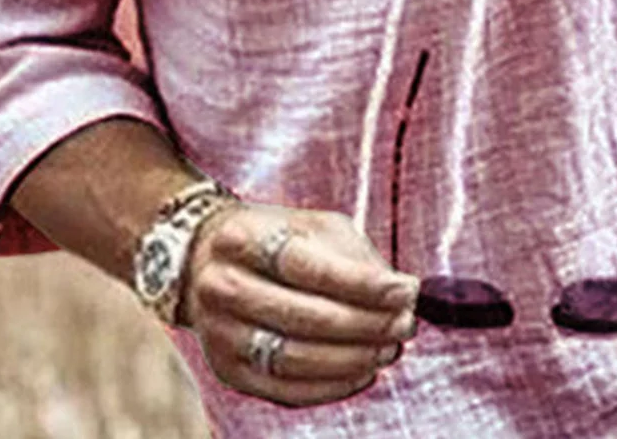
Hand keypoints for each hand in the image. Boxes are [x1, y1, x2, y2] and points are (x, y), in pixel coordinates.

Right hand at [180, 204, 418, 406]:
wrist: (209, 264)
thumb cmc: (277, 240)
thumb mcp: (313, 227)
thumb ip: (355, 256)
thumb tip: (402, 294)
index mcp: (240, 238)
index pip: (305, 265)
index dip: (362, 282)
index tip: (407, 290)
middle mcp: (221, 286)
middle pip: (303, 315)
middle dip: (366, 324)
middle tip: (406, 323)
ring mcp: (220, 333)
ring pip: (295, 358)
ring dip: (354, 358)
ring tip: (390, 347)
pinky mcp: (228, 371)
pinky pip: (286, 389)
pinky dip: (332, 386)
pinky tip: (363, 371)